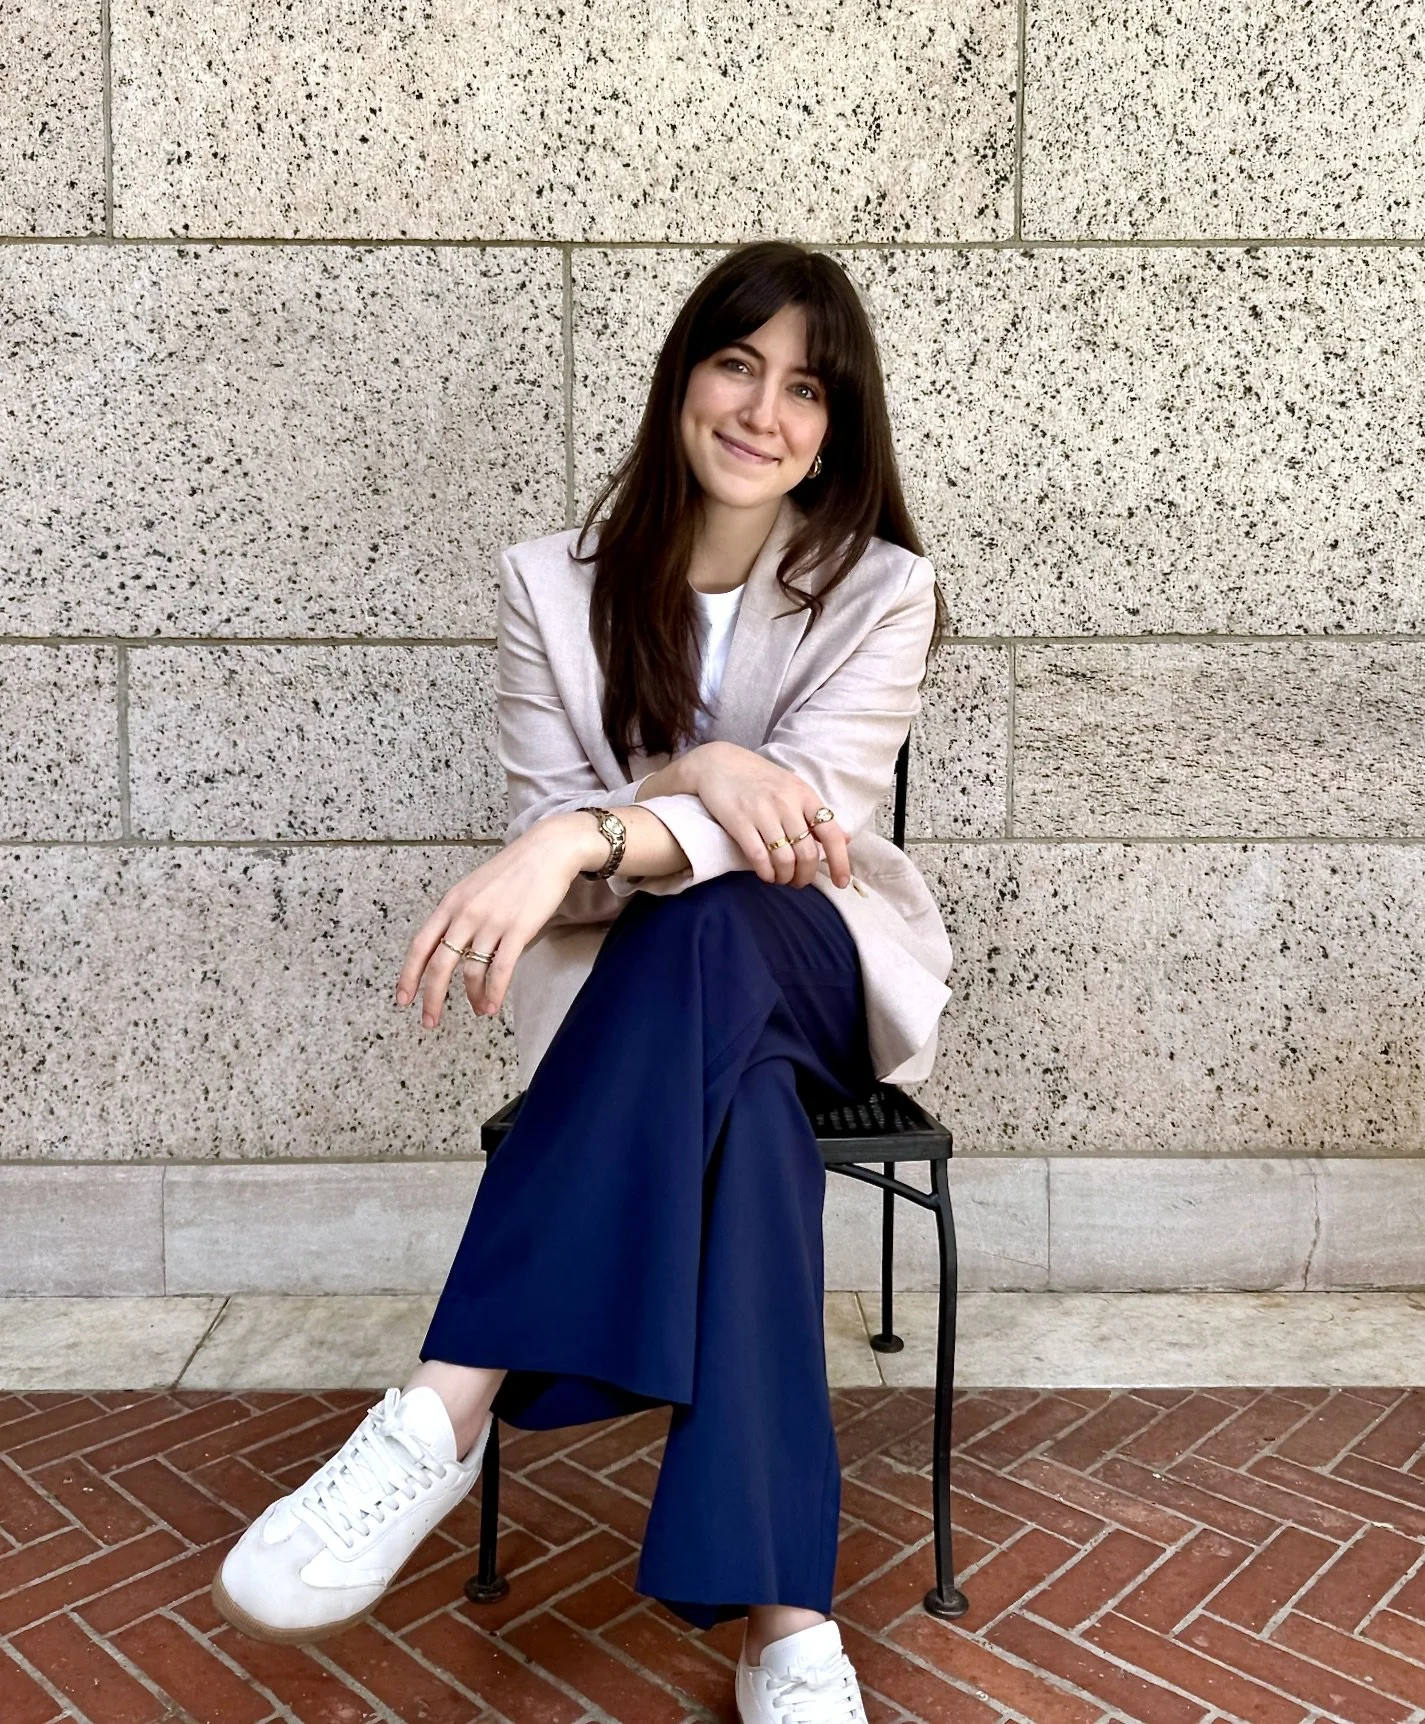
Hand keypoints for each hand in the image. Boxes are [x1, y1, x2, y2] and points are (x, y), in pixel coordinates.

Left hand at [394, 812, 600, 1027]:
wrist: (547, 851)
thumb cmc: (513, 871)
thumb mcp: (473, 888)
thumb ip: (458, 915)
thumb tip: (448, 946)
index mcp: (451, 904)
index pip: (420, 945)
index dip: (409, 975)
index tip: (403, 999)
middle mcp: (465, 914)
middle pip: (439, 965)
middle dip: (431, 998)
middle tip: (429, 1021)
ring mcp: (490, 923)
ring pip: (471, 971)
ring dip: (472, 997)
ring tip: (479, 1009)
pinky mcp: (517, 930)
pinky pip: (500, 970)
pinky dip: (495, 993)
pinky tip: (493, 1006)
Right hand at [680, 741, 849, 888]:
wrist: (717, 762)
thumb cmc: (758, 777)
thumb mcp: (792, 787)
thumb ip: (815, 813)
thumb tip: (845, 838)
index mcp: (804, 796)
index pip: (831, 833)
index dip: (840, 862)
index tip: (841, 882)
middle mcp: (787, 804)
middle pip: (807, 853)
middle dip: (805, 876)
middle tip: (799, 882)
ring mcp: (762, 812)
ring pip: (785, 859)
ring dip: (786, 877)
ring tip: (781, 878)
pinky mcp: (739, 821)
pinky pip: (759, 857)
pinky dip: (766, 873)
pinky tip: (766, 875)